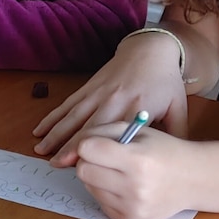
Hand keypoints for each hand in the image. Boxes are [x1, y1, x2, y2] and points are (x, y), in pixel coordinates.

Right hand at [35, 30, 188, 160]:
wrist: (151, 49)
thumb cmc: (166, 82)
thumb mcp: (179, 109)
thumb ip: (176, 135)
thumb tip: (172, 164)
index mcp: (138, 109)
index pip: (115, 135)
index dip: (100, 151)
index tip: (86, 168)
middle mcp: (114, 101)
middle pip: (89, 127)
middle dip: (70, 146)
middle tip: (55, 165)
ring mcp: (98, 93)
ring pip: (73, 116)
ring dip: (56, 134)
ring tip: (40, 150)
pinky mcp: (88, 87)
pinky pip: (68, 104)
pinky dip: (53, 117)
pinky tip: (40, 129)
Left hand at [74, 128, 197, 218]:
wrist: (193, 180)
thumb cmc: (163, 151)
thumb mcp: (136, 130)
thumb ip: (100, 132)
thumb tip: (69, 152)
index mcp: (138, 160)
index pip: (88, 150)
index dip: (89, 143)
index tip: (100, 143)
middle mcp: (135, 188)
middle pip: (83, 171)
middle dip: (90, 161)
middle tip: (109, 159)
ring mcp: (132, 208)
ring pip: (89, 188)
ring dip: (98, 178)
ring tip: (121, 173)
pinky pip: (99, 203)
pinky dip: (107, 194)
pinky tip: (126, 188)